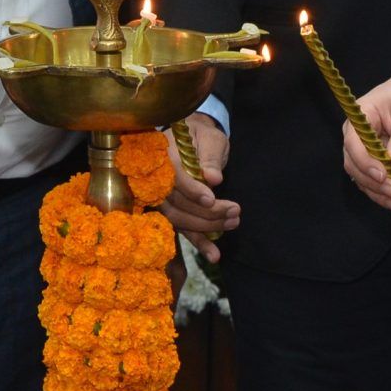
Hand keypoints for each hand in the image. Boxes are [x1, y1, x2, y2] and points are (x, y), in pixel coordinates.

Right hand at [158, 113, 238, 260]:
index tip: (212, 199)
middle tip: (235, 212)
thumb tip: (213, 178)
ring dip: (206, 228)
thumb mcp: (210, 138)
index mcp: (163, 156)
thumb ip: (210, 156)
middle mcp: (156, 180)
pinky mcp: (171, 212)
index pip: (173, 177)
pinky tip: (214, 255)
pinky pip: (182, 229)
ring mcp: (161, 198)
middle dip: (207, 212)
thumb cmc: (202, 135)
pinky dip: (199, 242)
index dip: (192, 190)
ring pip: (179, 220)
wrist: (194, 139)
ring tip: (233, 224)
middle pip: (177, 203)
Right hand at [343, 32, 390, 221]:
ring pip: (365, 179)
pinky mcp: (378, 162)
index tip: (384, 175)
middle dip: (374, 183)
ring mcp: (366, 150)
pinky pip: (379, 183)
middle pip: (356, 165)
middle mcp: (357, 135)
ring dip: (382, 195)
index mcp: (360, 116)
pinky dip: (390, 197)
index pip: (353, 143)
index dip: (365, 162)